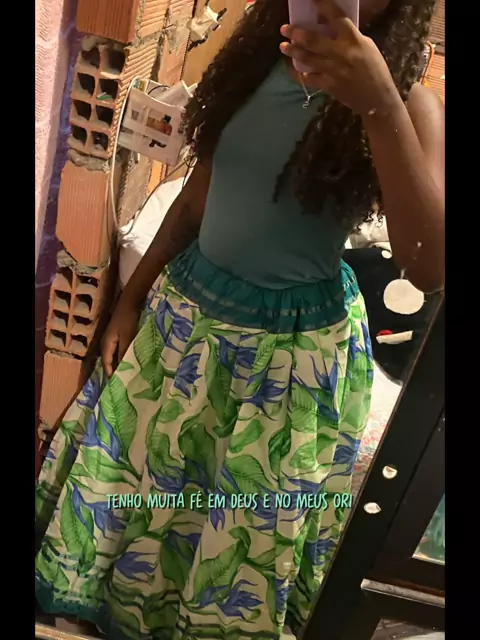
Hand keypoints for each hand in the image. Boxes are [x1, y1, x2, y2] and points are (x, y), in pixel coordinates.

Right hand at [100, 299, 139, 377]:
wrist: (128, 303)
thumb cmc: (128, 320)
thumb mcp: (127, 338)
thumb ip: (124, 353)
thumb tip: (122, 369)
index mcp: (106, 346)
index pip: (107, 366)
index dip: (112, 376)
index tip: (119, 388)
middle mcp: (105, 345)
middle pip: (109, 363)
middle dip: (116, 373)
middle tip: (126, 384)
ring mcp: (111, 341)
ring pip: (114, 358)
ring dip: (120, 365)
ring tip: (130, 376)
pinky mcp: (117, 338)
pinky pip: (118, 352)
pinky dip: (123, 358)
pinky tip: (132, 362)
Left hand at [280, 0, 399, 117]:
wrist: (377, 99)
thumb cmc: (375, 70)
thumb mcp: (367, 47)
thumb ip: (349, 38)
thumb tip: (330, 28)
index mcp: (354, 40)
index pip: (337, 18)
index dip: (323, 6)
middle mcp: (342, 54)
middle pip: (314, 40)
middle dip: (297, 33)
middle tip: (285, 29)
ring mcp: (333, 71)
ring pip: (308, 59)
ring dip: (294, 52)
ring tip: (283, 46)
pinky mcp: (328, 86)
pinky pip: (309, 79)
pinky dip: (299, 74)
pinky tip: (292, 68)